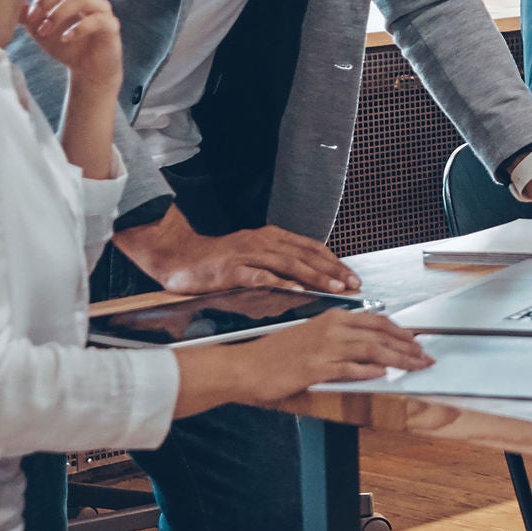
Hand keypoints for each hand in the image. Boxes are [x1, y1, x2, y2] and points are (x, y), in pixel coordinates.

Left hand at [22, 0, 121, 95]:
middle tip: (35, 18)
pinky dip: (77, 28)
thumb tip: (13, 5)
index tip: (32, 10)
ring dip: (59, 13)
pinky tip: (65, 39)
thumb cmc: (66, 47)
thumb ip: (29, 17)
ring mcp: (104, 11)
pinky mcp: (112, 27)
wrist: (87, 71)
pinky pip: (98, 19)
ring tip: (46, 31)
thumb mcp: (41, 31)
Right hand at [113, 206, 362, 295]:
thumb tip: (310, 280)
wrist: (178, 257)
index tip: (352, 276)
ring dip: (314, 276)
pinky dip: (281, 284)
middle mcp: (262, 242)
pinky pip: (260, 277)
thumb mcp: (253, 256)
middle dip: (332, 270)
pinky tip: (297, 292)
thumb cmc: (218, 262)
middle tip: (353, 284)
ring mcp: (247, 255)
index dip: (333, 262)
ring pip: (288, 264)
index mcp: (270, 237)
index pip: (310, 247)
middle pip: (305, 254)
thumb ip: (278, 264)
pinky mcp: (231, 271)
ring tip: (335, 288)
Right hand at [244, 310, 433, 400]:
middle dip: (407, 346)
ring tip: (415, 366)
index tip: (415, 342)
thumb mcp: (309, 339)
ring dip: (398, 359)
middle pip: (380, 334)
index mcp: (331, 319)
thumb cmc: (274, 356)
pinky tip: (383, 375)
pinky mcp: (316, 367)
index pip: (376, 320)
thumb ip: (337, 341)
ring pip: (372, 350)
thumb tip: (364, 351)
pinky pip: (350, 368)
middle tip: (425, 356)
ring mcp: (325, 348)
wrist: (245, 366)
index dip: (400, 331)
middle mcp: (331, 329)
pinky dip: (369, 371)